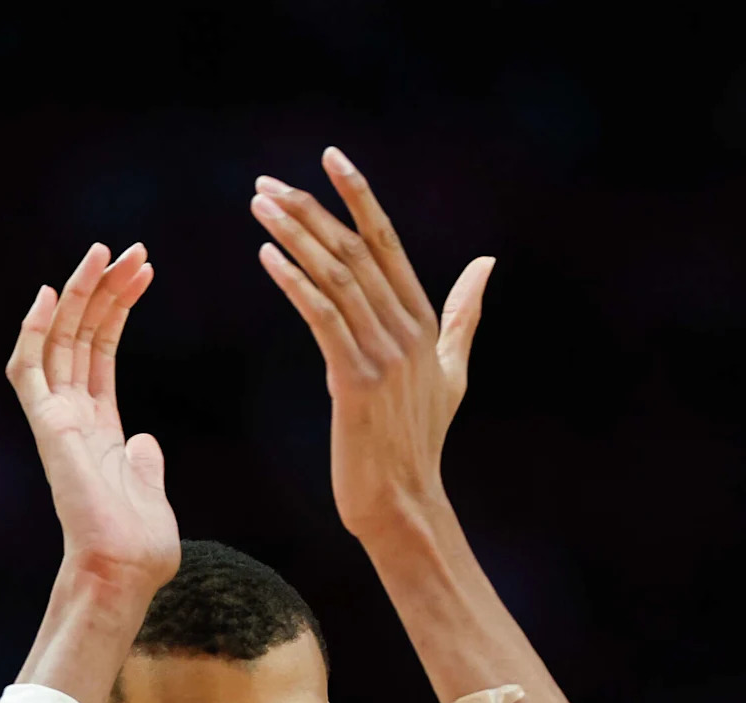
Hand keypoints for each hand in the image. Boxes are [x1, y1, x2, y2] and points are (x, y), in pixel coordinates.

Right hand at [5, 241, 180, 591]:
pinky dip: (35, 331)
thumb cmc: (140, 544)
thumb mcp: (148, 489)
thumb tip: (144, 443)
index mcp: (97, 427)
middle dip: (105, 289)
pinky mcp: (47, 429)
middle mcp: (72, 417)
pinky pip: (29, 370)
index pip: (101, 351)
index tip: (144, 272)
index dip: (118, 309)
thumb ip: (142, 462)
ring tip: (106, 253)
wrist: (126, 570)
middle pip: (81, 335)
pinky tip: (52, 293)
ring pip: (59, 340)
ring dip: (79, 294)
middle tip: (132, 250)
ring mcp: (56, 421)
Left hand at [250, 147, 495, 543]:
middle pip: (356, 252)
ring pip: (337, 278)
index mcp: (425, 323)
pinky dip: (295, 284)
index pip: (389, 243)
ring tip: (259, 206)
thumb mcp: (452, 373)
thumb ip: (463, 315)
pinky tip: (267, 258)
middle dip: (310, 211)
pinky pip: (323, 319)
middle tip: (267, 183)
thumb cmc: (420, 443)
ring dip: (295, 237)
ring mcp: (384, 356)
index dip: (360, 197)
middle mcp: (407, 331)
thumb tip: (487, 262)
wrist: (405, 502)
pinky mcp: (356, 383)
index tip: (330, 158)